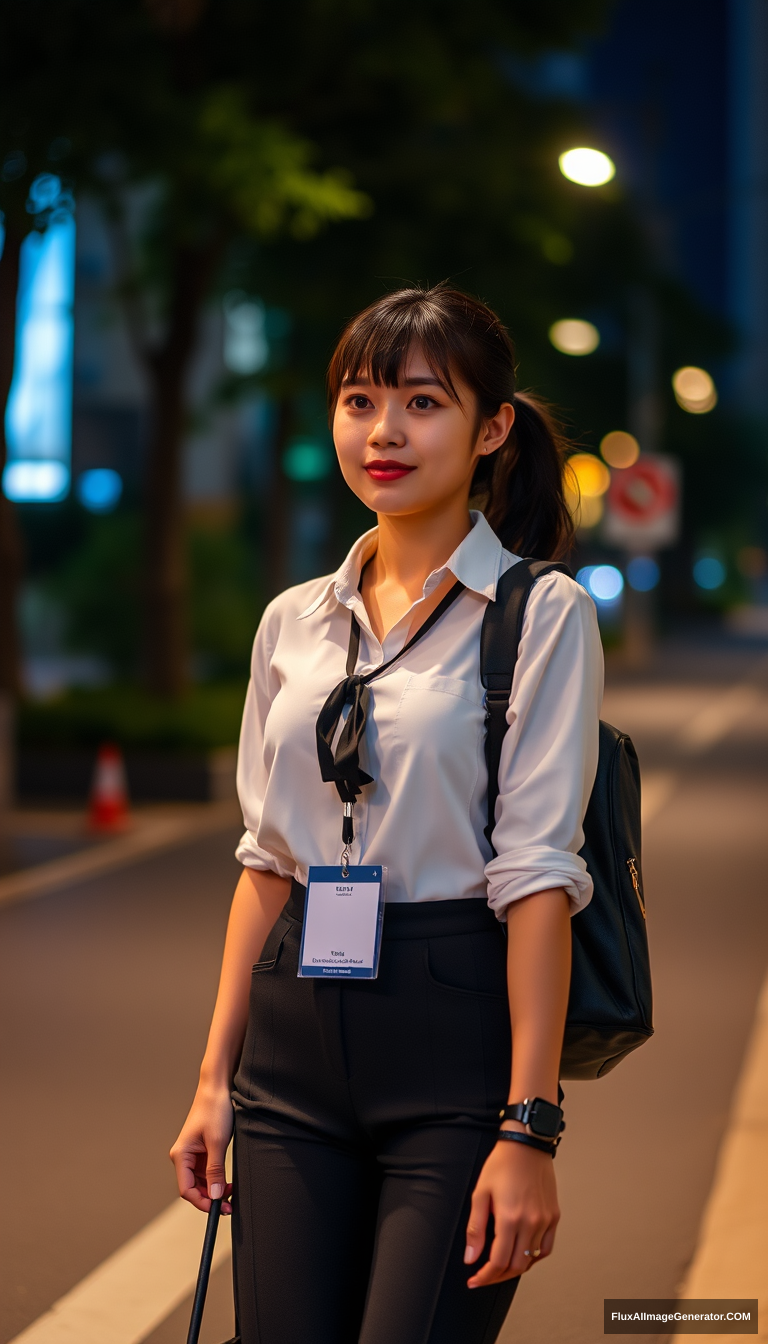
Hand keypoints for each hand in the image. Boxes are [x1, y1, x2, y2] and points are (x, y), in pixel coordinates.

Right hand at [170, 1081, 234, 1214]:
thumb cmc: (214, 1110)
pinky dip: (217, 1179)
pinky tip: (228, 1183)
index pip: (186, 1189)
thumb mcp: (217, 1143)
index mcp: (181, 1155)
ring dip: (214, 1190)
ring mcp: (192, 1154)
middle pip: (193, 1188)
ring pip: (201, 1182)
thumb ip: (215, 1171)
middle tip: (229, 1205)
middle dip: (210, 1198)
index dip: (201, 1202)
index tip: (218, 1209)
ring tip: (231, 1193)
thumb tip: (214, 1196)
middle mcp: (183, 1157)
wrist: (217, 1088)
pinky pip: (207, 1172)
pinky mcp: (202, 1151)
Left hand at [464, 1138, 559, 1286]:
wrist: (527, 1144)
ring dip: (515, 1268)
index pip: (499, 1262)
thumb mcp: (480, 1193)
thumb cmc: (501, 1164)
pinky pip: (546, 1247)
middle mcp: (531, 1222)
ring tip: (501, 1266)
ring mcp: (545, 1220)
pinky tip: (523, 1253)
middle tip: (485, 1275)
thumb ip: (475, 1229)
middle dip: (498, 1276)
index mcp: (510, 1218)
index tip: (474, 1280)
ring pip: (532, 1259)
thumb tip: (471, 1257)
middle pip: (516, 1266)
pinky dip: (534, 1257)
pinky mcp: (554, 1216)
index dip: (485, 1276)